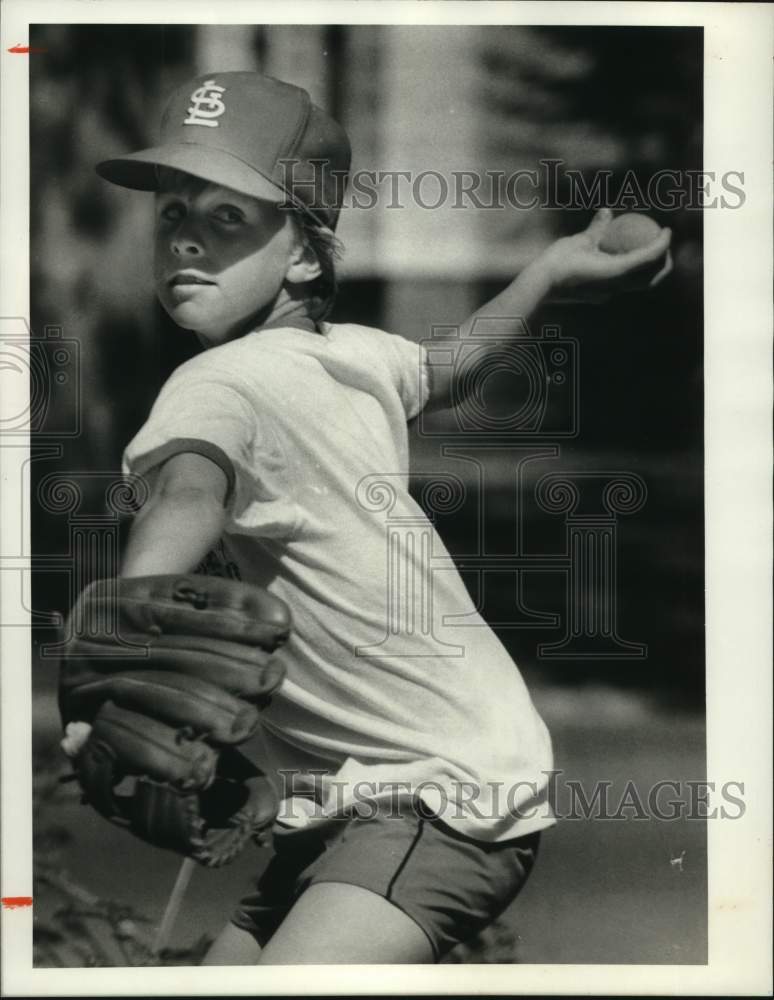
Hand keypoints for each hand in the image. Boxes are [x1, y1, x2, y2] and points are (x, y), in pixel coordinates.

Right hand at [539, 208, 672, 303]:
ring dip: (649, 269)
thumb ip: (597, 228)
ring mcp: (609, 294)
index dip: (663, 243)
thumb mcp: (578, 240)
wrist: (540, 288)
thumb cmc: (556, 261)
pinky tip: (625, 257)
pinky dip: (632, 271)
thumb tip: (608, 211)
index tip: (666, 230)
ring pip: (639, 284)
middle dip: (663, 262)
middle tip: (663, 242)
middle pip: (651, 278)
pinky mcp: (601, 295)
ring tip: (648, 250)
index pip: (649, 258)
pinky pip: (625, 283)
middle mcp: (616, 288)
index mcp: (616, 272)